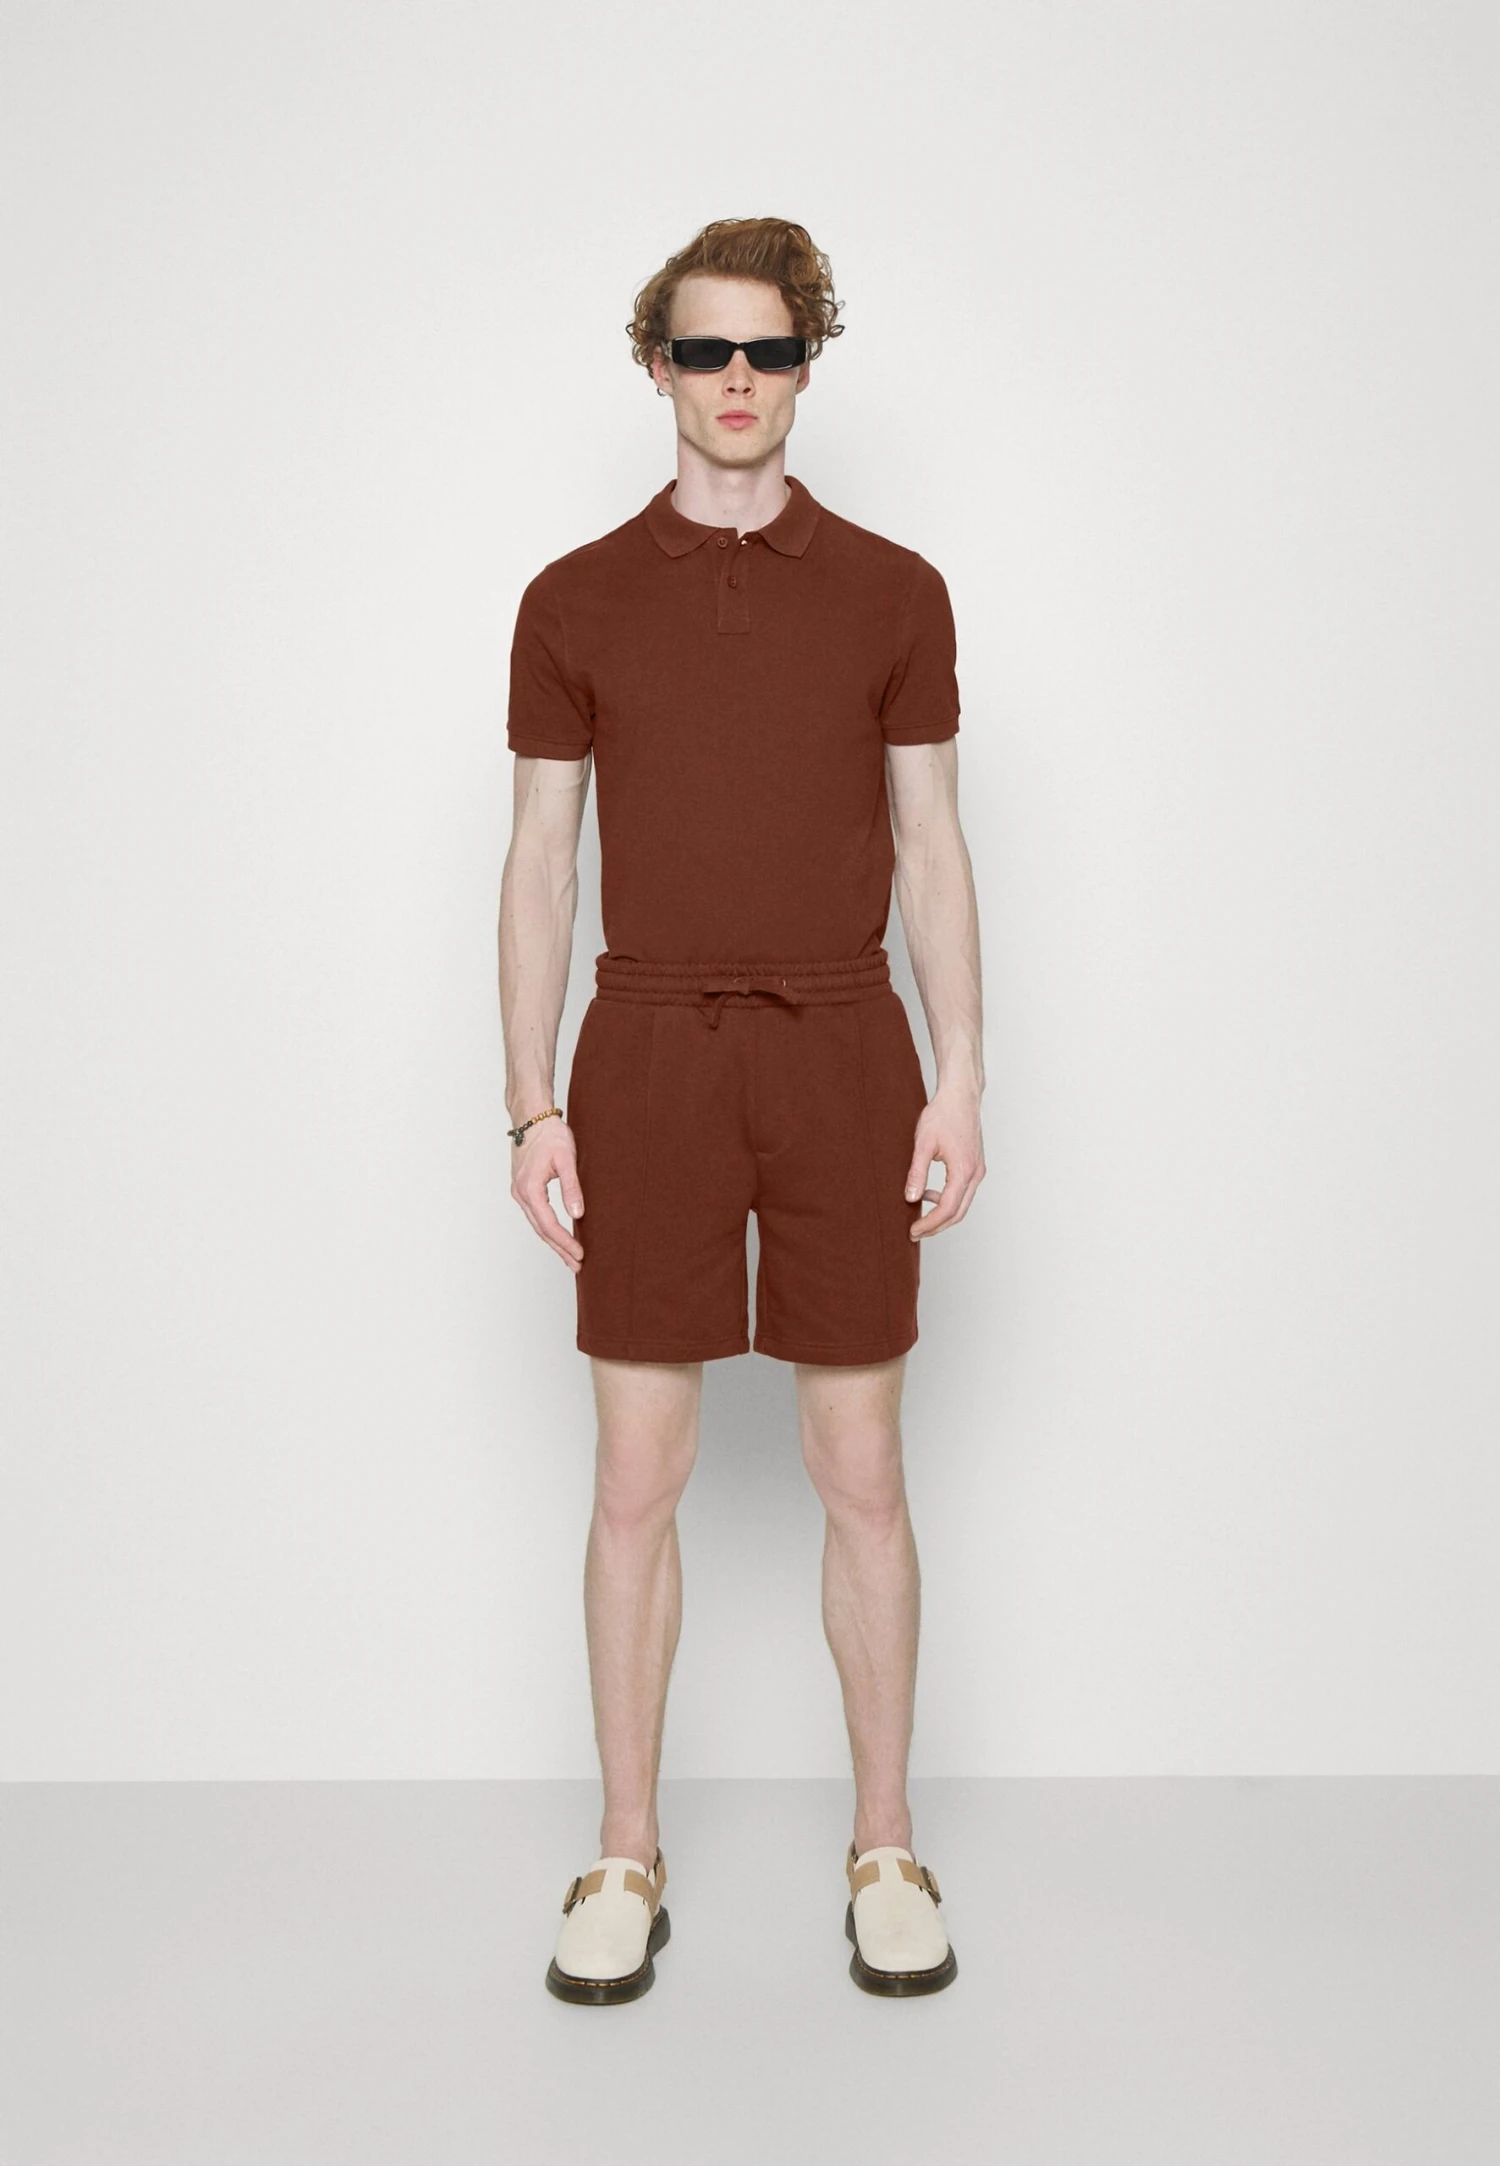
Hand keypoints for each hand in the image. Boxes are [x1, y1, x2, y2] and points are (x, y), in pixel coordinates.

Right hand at [510, 1116, 584, 1271]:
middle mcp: (520, 1193)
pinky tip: (558, 1235)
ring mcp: (519, 1191)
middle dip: (559, 1249)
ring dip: (553, 1241)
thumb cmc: (550, 1134)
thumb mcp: (566, 1159)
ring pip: (537, 1224)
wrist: (531, 1117)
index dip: (564, 1242)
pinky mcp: (523, 1188)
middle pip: (541, 1230)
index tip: (580, 1254)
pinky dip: (547, 1228)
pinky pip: (535, 1215)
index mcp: (530, 1188)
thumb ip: (572, 1187)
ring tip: (570, 1257)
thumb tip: (577, 1214)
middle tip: (577, 1265)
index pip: (548, 1224)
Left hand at [904, 1090, 984, 1238]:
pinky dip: (947, 1199)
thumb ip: (917, 1173)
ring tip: (919, 1215)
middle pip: (958, 1213)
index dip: (929, 1224)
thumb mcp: (923, 1144)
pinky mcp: (975, 1166)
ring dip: (942, 1214)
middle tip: (915, 1232)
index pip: (947, 1209)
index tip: (913, 1231)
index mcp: (963, 1171)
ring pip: (962, 1205)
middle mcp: (975, 1174)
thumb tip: (909, 1197)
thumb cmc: (943, 1114)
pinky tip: (929, 1193)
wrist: (960, 1096)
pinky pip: (963, 1192)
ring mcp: (978, 1171)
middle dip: (936, 1226)